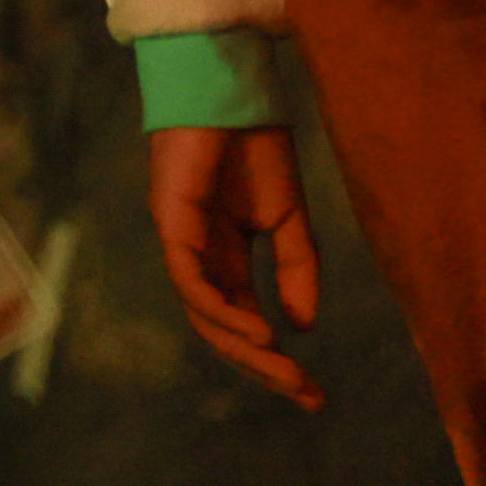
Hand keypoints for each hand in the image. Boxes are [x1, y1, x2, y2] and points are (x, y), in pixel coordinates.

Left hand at [149, 121, 321, 405]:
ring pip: (202, 311)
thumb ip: (296, 269)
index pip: (242, 320)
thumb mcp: (287, 218)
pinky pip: (188, 277)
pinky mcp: (171, 216)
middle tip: (306, 395)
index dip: (274, 360)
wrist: (231, 89)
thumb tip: (302, 327)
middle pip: (219, 327)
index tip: (315, 394)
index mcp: (223, 256)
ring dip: (243, 347)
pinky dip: (220, 308)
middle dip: (261, 367)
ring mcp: (180, 236)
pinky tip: (259, 330)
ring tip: (284, 368)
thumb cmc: (253, 146)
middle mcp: (197, 254)